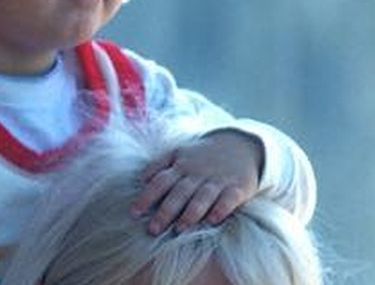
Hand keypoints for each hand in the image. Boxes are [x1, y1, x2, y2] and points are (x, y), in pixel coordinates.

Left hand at [130, 129, 263, 233]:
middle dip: (165, 211)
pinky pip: (229, 199)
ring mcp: (217, 180)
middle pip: (179, 193)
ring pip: (202, 197)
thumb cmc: (202, 155)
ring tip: (179, 229)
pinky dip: (221, 209)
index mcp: (180, 165)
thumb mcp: (179, 152)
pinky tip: (213, 220)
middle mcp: (197, 173)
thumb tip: (140, 179)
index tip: (134, 213)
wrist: (241, 144)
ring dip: (190, 213)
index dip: (146, 196)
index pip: (160, 181)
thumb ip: (159, 165)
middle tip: (153, 229)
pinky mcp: (238, 187)